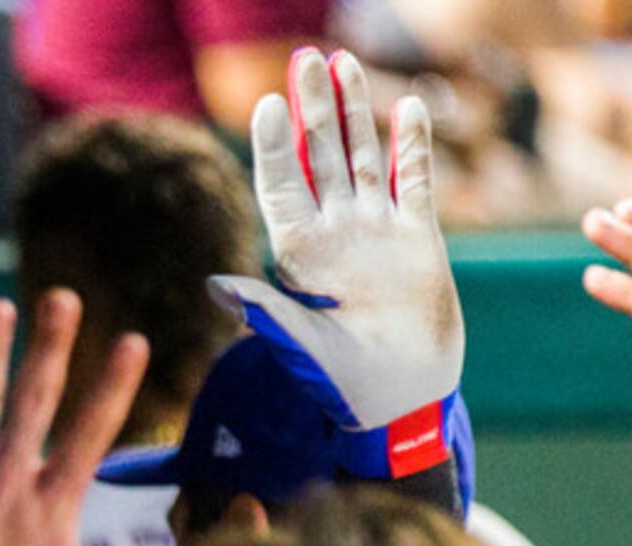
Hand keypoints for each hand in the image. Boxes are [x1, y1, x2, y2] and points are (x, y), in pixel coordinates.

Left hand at [213, 49, 460, 430]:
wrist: (404, 401)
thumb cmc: (345, 386)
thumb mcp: (300, 348)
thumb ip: (265, 312)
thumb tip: (213, 285)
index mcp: (299, 256)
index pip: (281, 186)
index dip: (274, 146)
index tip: (267, 105)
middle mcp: (335, 235)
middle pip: (319, 157)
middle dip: (312, 108)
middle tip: (304, 58)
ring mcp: (376, 232)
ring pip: (363, 157)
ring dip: (355, 112)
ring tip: (344, 64)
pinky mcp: (418, 239)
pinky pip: (414, 180)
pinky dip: (412, 144)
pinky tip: (409, 107)